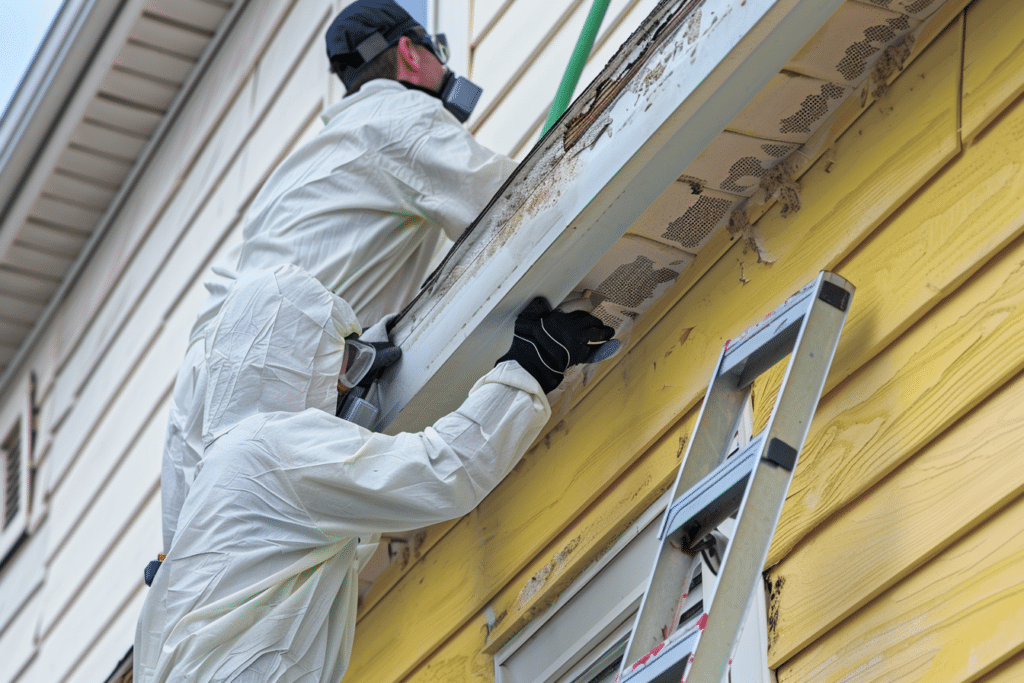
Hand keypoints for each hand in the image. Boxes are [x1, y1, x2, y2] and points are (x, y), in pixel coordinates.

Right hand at [497, 297, 614, 392]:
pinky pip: (593, 351)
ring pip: (594, 333)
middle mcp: (570, 327)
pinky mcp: (578, 355)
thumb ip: (535, 310)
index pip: (577, 311)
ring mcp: (576, 341)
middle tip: (601, 324)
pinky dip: (601, 350)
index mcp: (559, 317)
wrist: (532, 362)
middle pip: (589, 321)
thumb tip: (537, 302)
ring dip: (604, 332)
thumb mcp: (527, 320)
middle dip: (596, 322)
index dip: (585, 312)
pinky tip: (610, 347)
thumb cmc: (526, 342)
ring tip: (610, 332)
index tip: (589, 312)